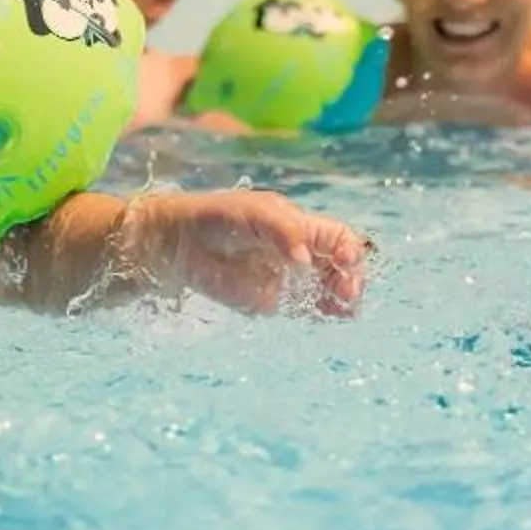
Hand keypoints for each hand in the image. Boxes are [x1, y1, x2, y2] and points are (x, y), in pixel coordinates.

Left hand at [126, 190, 368, 317]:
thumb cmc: (216, 217)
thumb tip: (307, 262)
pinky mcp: (276, 302)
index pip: (339, 238)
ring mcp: (291, 280)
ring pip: (331, 291)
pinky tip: (331, 316)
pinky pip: (309, 310)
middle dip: (352, 279)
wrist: (179, 245)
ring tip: (345, 308)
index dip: (350, 250)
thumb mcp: (253, 213)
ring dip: (344, 300)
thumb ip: (283, 231)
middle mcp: (301, 254)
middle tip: (346, 292)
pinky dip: (325, 314)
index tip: (345, 262)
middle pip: (343, 268)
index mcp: (301, 226)